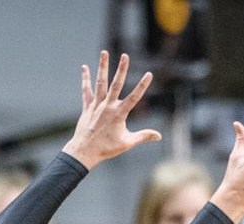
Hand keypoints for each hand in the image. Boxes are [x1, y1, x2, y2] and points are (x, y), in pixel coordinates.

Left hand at [61, 52, 161, 170]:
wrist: (85, 151)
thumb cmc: (107, 148)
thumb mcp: (127, 142)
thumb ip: (143, 136)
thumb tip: (159, 136)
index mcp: (119, 114)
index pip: (134, 97)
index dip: (143, 85)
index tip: (149, 74)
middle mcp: (107, 106)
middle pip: (116, 84)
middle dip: (122, 69)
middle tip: (125, 55)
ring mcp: (96, 105)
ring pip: (100, 82)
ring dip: (102, 67)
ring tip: (104, 52)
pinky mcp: (87, 107)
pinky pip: (86, 90)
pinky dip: (85, 79)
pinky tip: (85, 67)